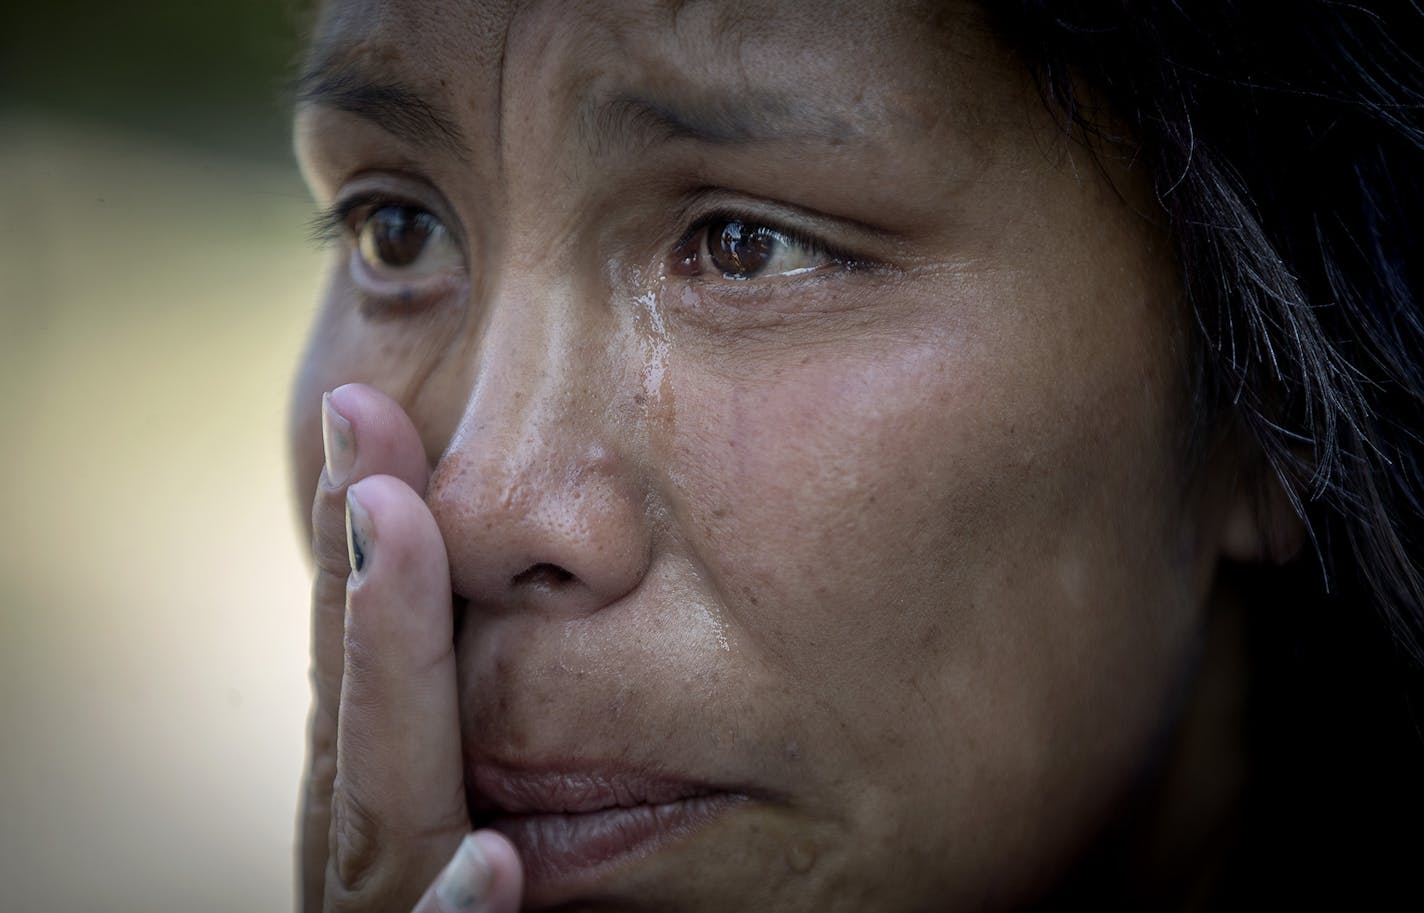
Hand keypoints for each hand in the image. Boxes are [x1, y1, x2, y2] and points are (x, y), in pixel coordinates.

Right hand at [299, 383, 523, 911]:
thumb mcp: (506, 838)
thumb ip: (484, 746)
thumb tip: (487, 588)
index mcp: (390, 814)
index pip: (367, 676)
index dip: (367, 553)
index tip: (379, 423)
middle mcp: (367, 869)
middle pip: (354, 724)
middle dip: (363, 578)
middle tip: (369, 432)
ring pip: (375, 824)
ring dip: (386, 686)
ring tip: (394, 540)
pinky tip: (497, 861)